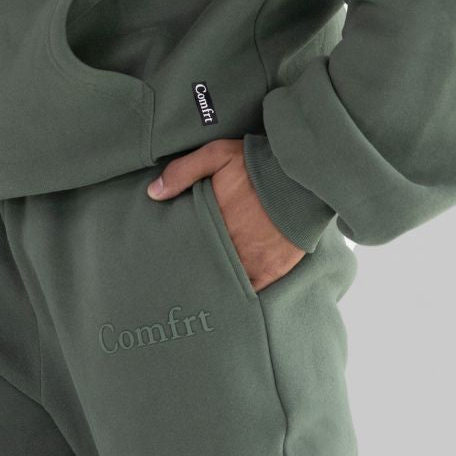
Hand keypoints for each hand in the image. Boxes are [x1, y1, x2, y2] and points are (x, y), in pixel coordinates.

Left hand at [147, 139, 304, 293]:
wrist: (303, 177)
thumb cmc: (258, 164)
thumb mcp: (217, 155)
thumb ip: (183, 172)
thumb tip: (152, 193)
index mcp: (212, 223)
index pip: (188, 247)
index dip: (179, 254)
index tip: (169, 260)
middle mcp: (229, 247)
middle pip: (205, 267)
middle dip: (195, 272)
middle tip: (183, 281)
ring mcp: (251, 262)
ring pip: (225, 283)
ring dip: (217, 285)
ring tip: (205, 293)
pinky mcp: (272, 270)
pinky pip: (252, 291)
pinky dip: (241, 295)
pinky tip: (230, 300)